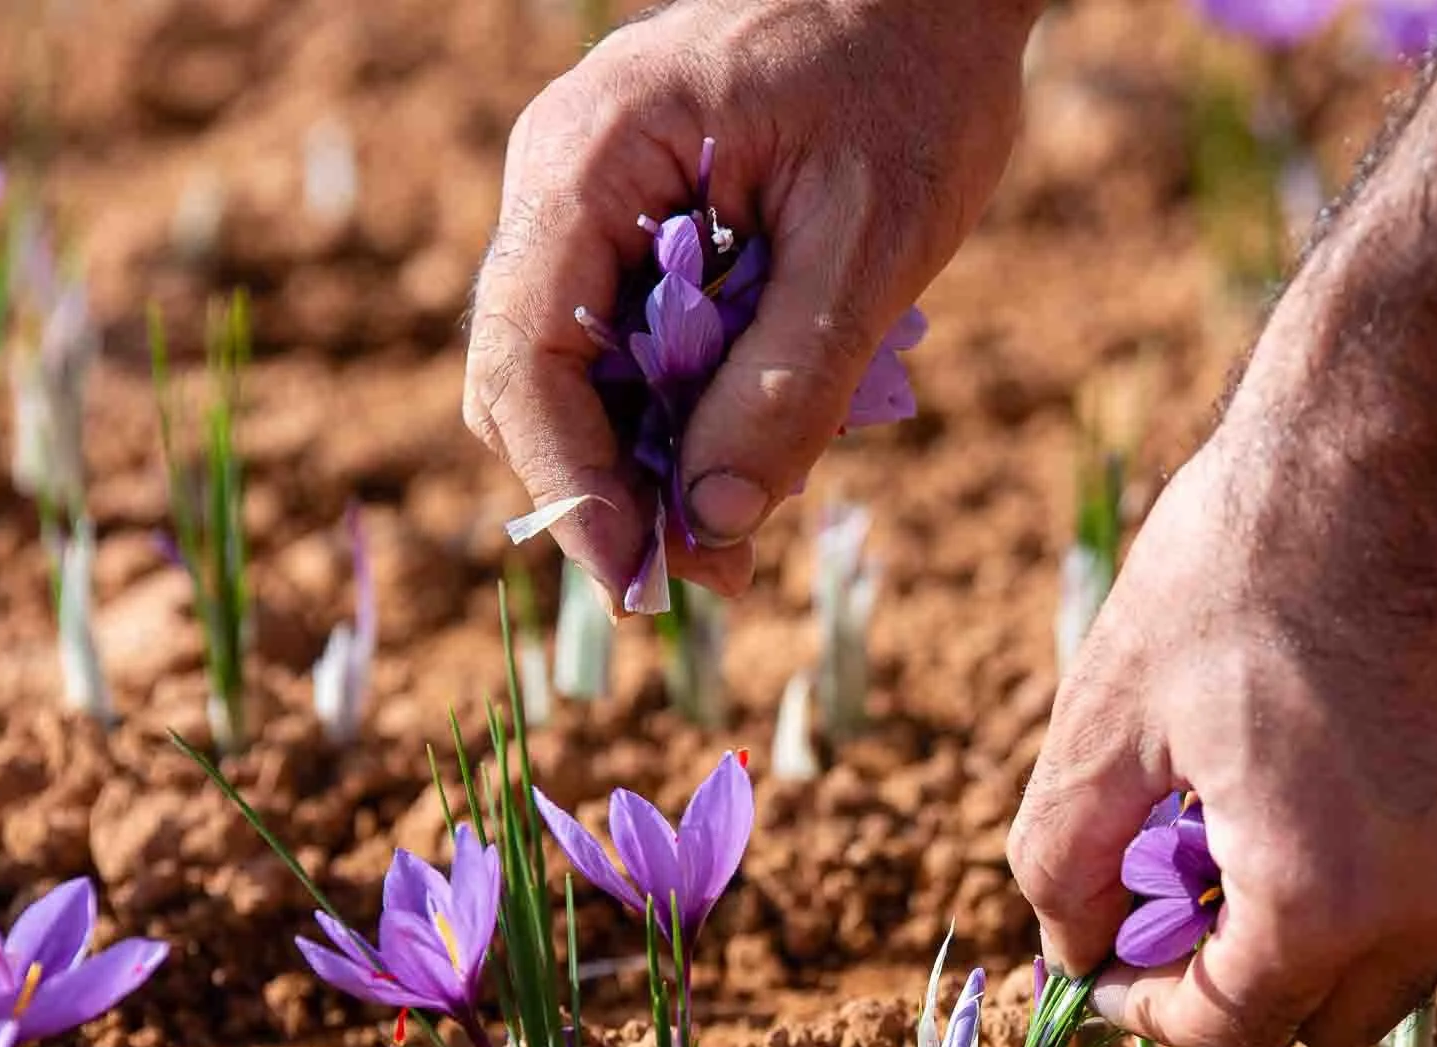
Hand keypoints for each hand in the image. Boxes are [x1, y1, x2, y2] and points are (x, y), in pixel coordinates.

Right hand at [465, 0, 1035, 600]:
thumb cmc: (912, 84)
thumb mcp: (870, 243)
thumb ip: (789, 384)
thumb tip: (714, 523)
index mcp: (591, 158)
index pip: (524, 354)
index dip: (570, 483)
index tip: (641, 572)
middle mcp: (561, 179)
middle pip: (530, 378)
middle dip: (610, 486)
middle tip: (717, 566)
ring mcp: (588, 200)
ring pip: (575, 375)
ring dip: (650, 460)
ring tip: (748, 515)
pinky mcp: (631, 224)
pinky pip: (625, 345)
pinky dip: (679, 412)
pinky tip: (753, 442)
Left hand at [1007, 395, 1436, 1046]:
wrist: (1411, 418)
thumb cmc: (1241, 557)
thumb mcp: (1105, 711)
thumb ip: (1065, 862)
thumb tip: (1080, 952)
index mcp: (1323, 894)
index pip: (1236, 1030)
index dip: (1156, 1011)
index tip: (1120, 966)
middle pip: (1338, 1015)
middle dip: (1250, 975)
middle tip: (1193, 892)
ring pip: (1428, 952)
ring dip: (1348, 922)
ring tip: (1284, 815)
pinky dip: (1432, 845)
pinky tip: (1381, 753)